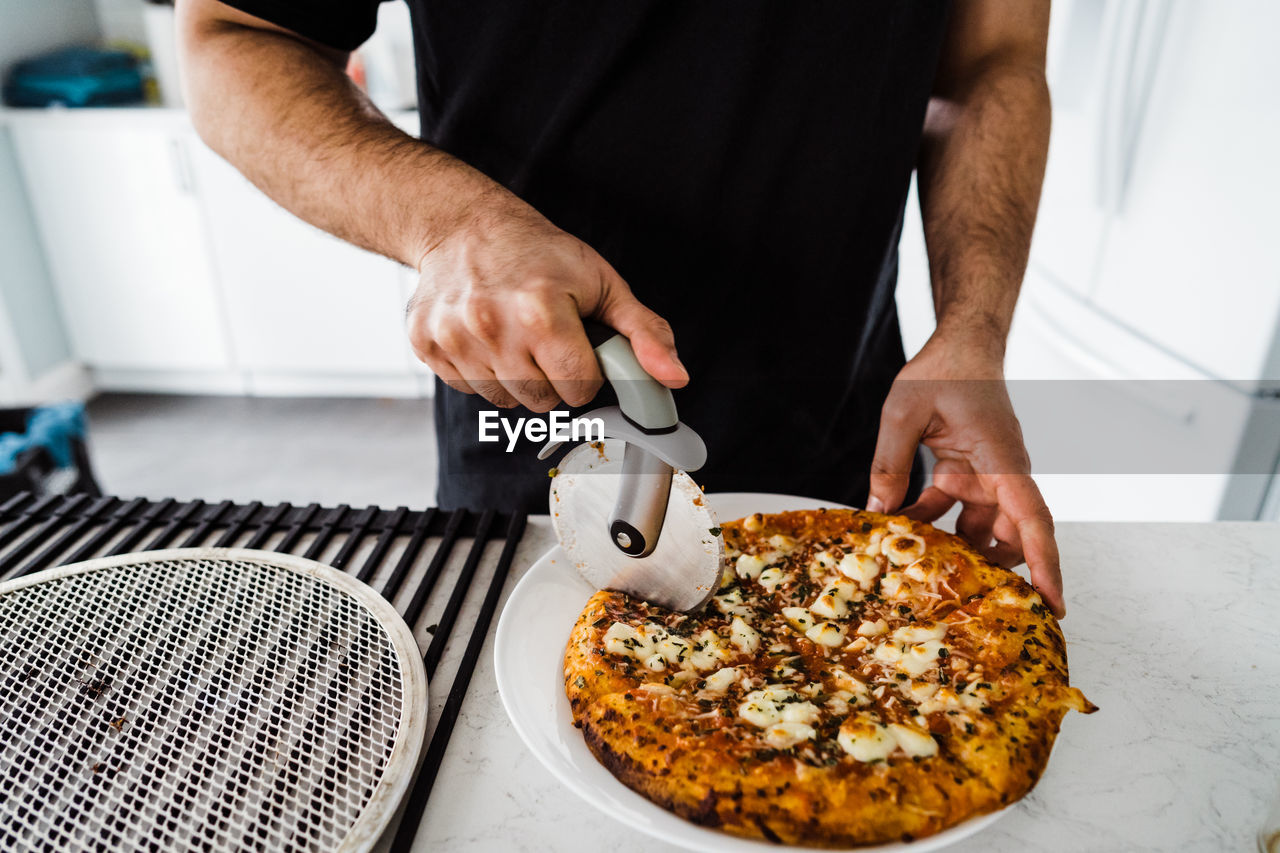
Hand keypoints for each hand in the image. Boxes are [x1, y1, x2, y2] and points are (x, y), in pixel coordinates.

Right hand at [407, 195, 687, 410]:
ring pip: (505, 402)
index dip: (586, 372)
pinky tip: (486, 336)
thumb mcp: (603, 283)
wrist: (463, 225)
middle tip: (546, 337)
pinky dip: (483, 371)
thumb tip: (675, 378)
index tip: (578, 345)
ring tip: (515, 334)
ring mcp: (455, 338)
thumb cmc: (538, 254)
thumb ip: (644, 333)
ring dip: (517, 378)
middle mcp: (492, 327)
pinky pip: (470, 390)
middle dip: (553, 377)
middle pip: (542, 401)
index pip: (579, 390)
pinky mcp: (427, 345)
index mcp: (541, 311)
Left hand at [866, 335, 1064, 616]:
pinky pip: (955, 512)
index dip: (1044, 564)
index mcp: (1001, 459)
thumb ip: (890, 462)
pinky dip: (934, 527)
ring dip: (960, 554)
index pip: (1032, 519)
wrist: (959, 346)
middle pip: (1011, 535)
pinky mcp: (967, 474)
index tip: (1054, 603)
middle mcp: (1002, 474)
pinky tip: (903, 538)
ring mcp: (987, 476)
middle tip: (981, 615)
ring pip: (981, 529)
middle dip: (1001, 575)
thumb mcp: (903, 413)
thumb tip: (878, 513)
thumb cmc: (942, 371)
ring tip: (932, 585)